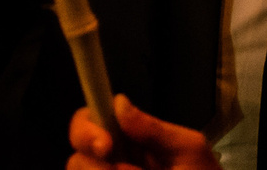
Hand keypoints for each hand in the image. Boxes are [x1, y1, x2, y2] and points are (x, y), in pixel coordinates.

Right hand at [68, 93, 217, 169]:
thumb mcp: (189, 151)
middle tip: (121, 169)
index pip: (93, 121)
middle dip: (91, 161)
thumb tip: (119, 103)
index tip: (105, 144)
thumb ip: (156, 129)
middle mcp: (113, 161)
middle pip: (77, 156)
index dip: (87, 128)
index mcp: (131, 140)